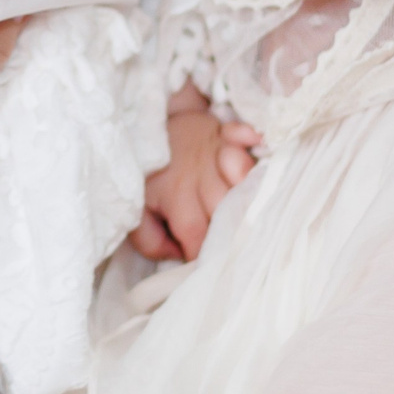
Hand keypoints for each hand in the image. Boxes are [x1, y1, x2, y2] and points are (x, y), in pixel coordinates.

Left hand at [129, 87, 260, 262]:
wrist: (143, 126)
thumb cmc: (146, 177)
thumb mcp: (137, 212)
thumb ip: (150, 241)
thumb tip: (177, 255)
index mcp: (175, 195)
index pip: (195, 232)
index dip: (205, 253)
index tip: (211, 266)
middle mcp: (196, 173)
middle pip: (226, 206)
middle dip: (234, 227)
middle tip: (237, 241)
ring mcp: (212, 150)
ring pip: (240, 172)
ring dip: (249, 188)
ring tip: (252, 204)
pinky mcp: (223, 133)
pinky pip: (242, 134)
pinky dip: (251, 140)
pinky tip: (256, 146)